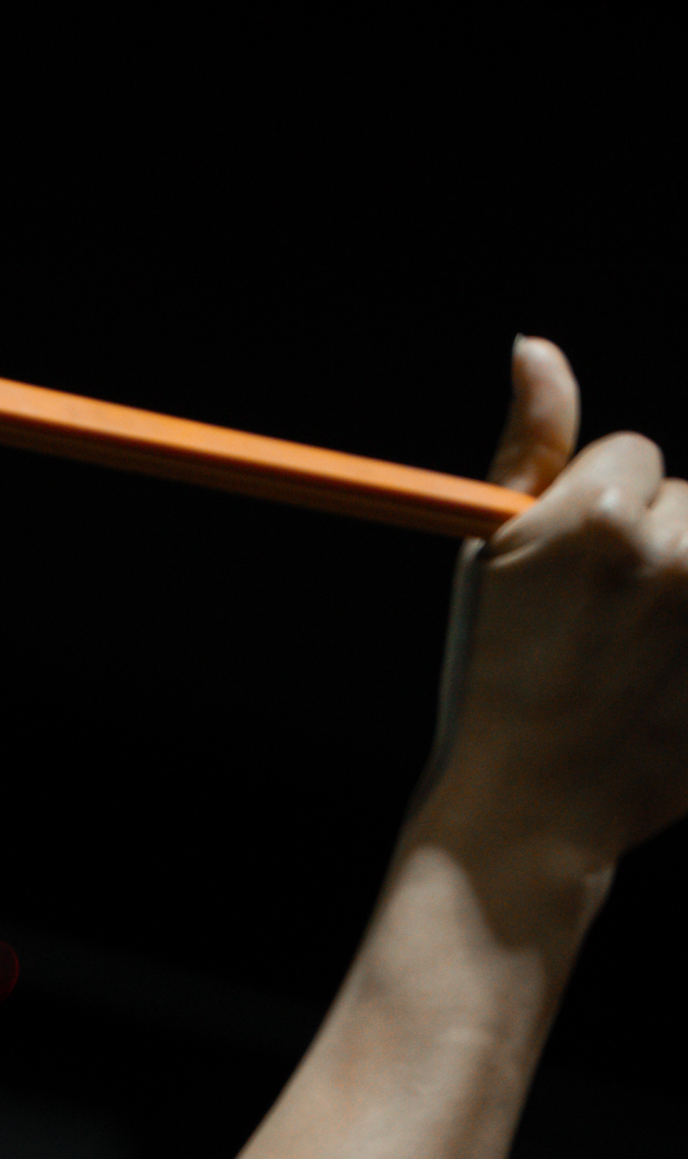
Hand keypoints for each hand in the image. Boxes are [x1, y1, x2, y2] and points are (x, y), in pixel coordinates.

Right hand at [419, 336, 687, 881]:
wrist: (530, 813)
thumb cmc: (494, 683)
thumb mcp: (490, 560)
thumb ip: (526, 447)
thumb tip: (535, 344)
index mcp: (600, 518)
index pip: (633, 456)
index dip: (597, 513)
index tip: (567, 580)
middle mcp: (672, 553)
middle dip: (659, 546)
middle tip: (603, 628)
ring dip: (685, 588)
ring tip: (640, 655)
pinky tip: (666, 677)